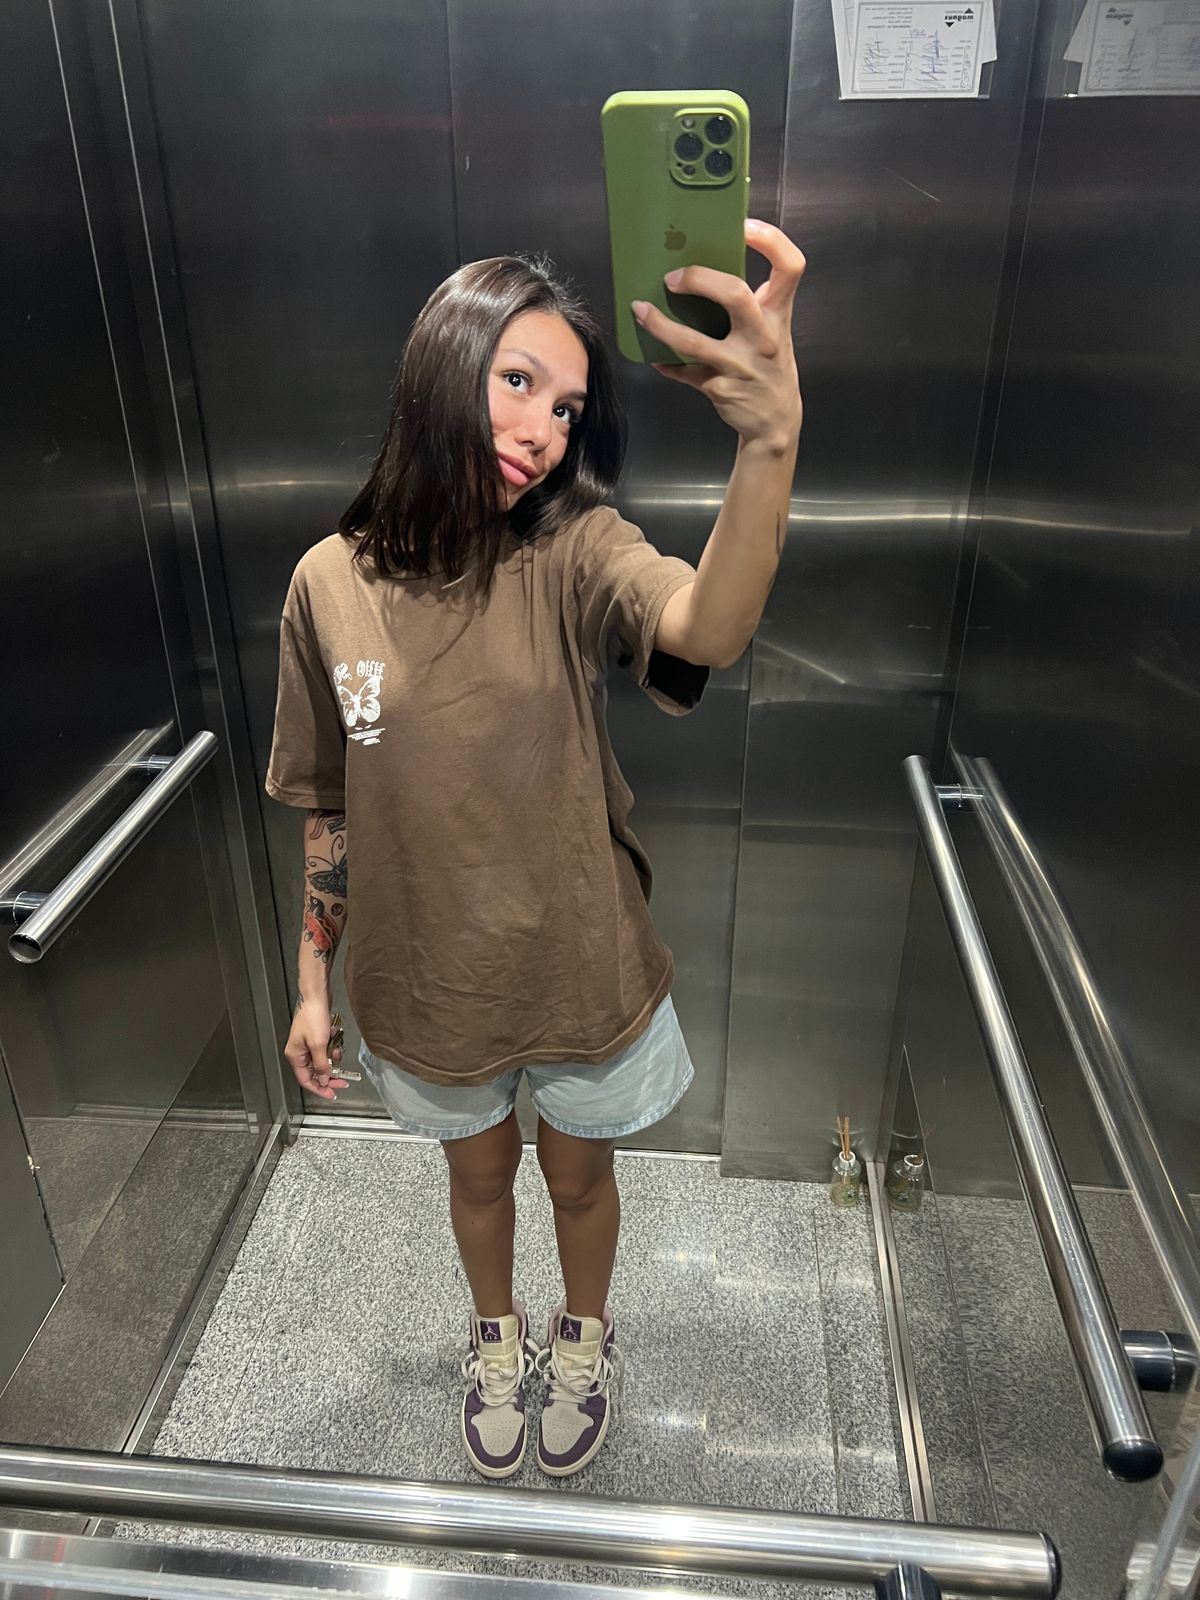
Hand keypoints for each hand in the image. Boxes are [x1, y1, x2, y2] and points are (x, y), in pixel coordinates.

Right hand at [284, 998, 347, 1101]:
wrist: (316, 996)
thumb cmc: (313, 1016)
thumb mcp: (319, 1044)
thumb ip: (321, 1064)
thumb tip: (323, 1079)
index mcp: (295, 1056)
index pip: (306, 1080)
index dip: (319, 1088)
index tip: (332, 1094)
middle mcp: (300, 1052)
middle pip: (315, 1072)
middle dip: (330, 1075)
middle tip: (343, 1080)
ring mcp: (307, 1045)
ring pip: (323, 1060)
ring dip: (332, 1057)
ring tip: (337, 1047)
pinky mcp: (316, 1037)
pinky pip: (326, 1049)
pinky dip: (333, 1046)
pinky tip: (335, 1037)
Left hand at [632, 218, 804, 448]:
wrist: (776, 419)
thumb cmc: (769, 363)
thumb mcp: (774, 329)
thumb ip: (753, 301)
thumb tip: (705, 270)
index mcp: (779, 314)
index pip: (790, 266)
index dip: (770, 240)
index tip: (744, 226)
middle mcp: (763, 337)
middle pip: (734, 295)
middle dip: (699, 279)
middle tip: (672, 278)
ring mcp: (740, 365)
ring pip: (694, 342)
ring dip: (661, 325)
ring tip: (641, 310)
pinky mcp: (719, 388)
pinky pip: (684, 372)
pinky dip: (666, 363)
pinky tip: (655, 356)